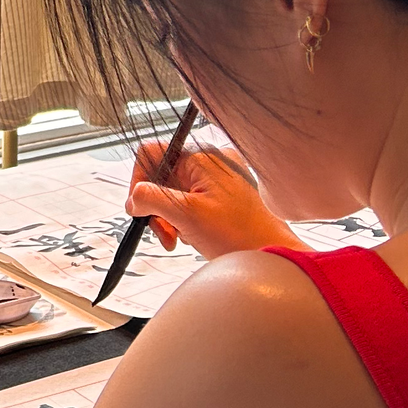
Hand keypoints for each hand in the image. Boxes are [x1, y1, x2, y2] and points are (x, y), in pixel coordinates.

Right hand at [127, 143, 297, 261]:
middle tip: (165, 233)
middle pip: (162, 176)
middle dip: (157, 208)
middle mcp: (211, 162)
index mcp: (202, 158)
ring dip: (170, 217)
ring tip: (181, 237)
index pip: (152, 153)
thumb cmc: (240, 235)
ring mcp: (219, 178)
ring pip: (175, 191)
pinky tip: (194, 235)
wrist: (273, 254)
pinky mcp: (225, 195)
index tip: (140, 208)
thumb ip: (152, 200)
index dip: (139, 180)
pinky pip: (191, 201)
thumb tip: (134, 198)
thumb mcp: (187, 215)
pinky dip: (185, 219)